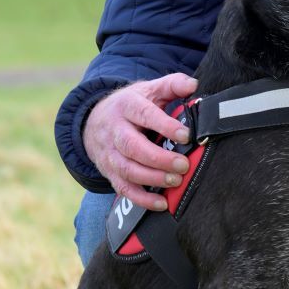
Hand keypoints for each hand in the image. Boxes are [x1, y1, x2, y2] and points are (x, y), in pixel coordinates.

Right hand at [84, 74, 198, 209]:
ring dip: (151, 178)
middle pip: (132, 146)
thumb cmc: (132, 105)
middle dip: (158, 158)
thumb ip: (172, 85)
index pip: (144, 115)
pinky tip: (161, 203)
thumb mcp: (149, 89)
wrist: (95, 119)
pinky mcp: (110, 172)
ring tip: (175, 181)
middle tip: (183, 164)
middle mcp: (115, 130)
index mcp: (127, 106)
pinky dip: (141, 198)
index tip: (186, 135)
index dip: (164, 125)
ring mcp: (109, 153)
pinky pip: (123, 188)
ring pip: (126, 169)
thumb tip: (193, 85)